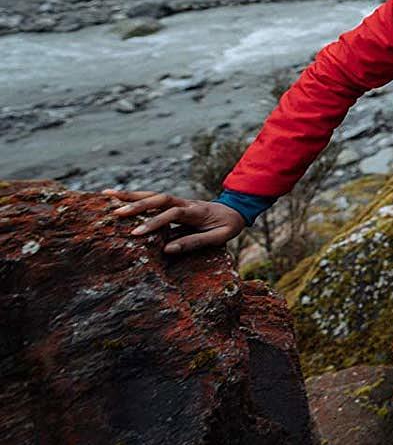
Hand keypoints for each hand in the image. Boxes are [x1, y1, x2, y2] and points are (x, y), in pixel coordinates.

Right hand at [102, 189, 245, 254]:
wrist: (234, 211)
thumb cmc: (226, 227)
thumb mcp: (218, 237)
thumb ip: (195, 242)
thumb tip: (167, 250)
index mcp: (196, 212)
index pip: (173, 214)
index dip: (154, 223)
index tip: (136, 234)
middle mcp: (185, 202)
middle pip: (159, 198)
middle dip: (137, 204)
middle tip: (115, 213)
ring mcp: (179, 200)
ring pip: (153, 194)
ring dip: (131, 195)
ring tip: (106, 196)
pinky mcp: (173, 202)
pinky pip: (153, 198)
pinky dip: (135, 197)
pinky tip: (117, 198)